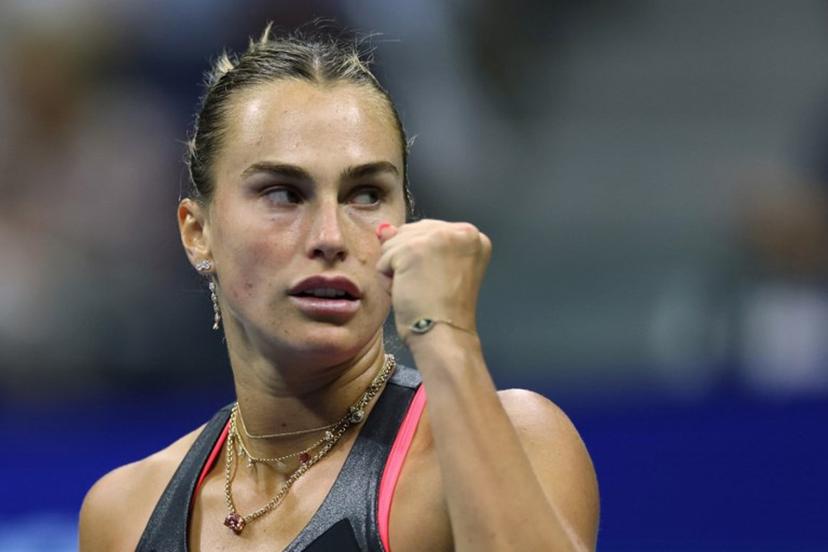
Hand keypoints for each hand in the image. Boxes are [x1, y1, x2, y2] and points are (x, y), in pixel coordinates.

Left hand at [375, 219, 491, 340]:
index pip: (428, 231)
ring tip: (418, 290)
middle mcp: (461, 231)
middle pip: (410, 233)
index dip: (421, 259)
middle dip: (408, 261)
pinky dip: (388, 280)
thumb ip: (411, 242)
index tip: (437, 281)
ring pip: (394, 244)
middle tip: (428, 287)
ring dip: (397, 271)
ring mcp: (437, 237)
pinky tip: (407, 293)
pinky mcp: (414, 248)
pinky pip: (384, 259)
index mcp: (473, 236)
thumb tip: (384, 229)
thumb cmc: (444, 311)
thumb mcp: (433, 268)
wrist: (445, 334)